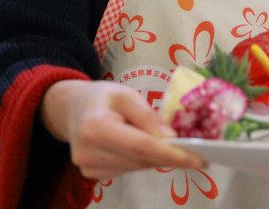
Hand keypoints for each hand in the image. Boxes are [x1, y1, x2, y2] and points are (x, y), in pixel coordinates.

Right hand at [40, 80, 205, 179]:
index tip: (198, 159)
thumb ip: (148, 116)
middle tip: (197, 150)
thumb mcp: (126, 94)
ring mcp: (88, 167)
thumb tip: (171, 138)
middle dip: (171, 155)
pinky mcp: (92, 174)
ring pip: (137, 166)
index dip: (171, 154)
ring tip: (169, 143)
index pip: (141, 146)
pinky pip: (128, 169)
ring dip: (157, 157)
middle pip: (141, 159)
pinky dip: (143, 159)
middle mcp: (89, 152)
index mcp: (96, 127)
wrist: (70, 109)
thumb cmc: (101, 96)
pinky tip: (143, 146)